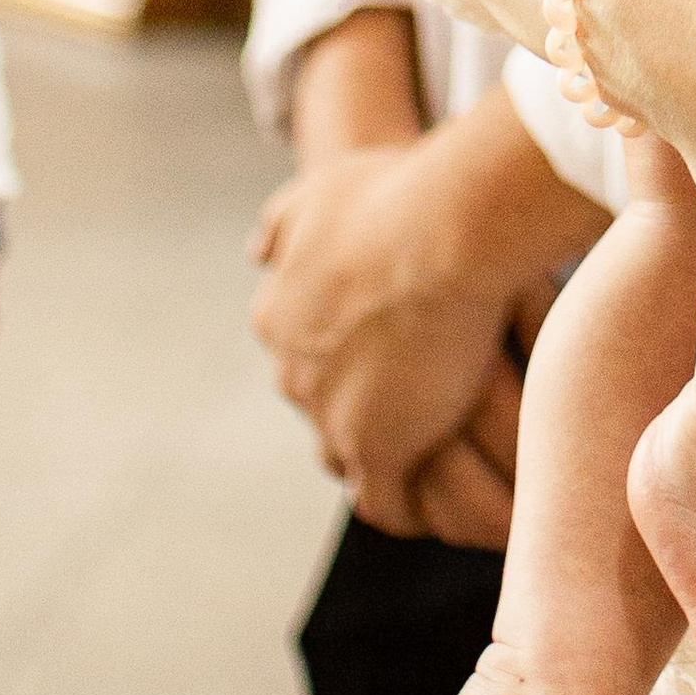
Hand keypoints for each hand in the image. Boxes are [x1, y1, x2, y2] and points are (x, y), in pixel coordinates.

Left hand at [250, 141, 527, 538]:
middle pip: (321, 406)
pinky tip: (441, 496)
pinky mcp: (378, 451)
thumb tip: (254, 253)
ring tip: (433, 450)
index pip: (300, 354)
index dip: (341, 356)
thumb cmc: (393, 195)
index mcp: (280, 313)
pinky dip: (410, 503)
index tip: (381, 351)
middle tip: (414, 397)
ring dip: (383, 454)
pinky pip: (387, 502)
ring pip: (347, 456)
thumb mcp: (319, 192)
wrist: (438, 228)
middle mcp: (293, 370)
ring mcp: (331, 416)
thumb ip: (284, 222)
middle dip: (359, 406)